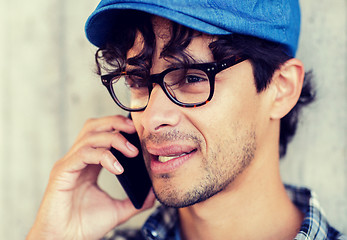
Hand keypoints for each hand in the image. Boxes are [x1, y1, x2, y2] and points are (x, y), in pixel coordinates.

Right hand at [27, 115, 155, 239]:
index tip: (139, 134)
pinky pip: (83, 154)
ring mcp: (69, 164)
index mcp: (89, 164)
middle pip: (94, 127)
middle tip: (134, 130)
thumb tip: (154, 193)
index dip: (120, 128)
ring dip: (114, 138)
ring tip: (132, 151)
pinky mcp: (62, 172)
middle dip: (115, 123)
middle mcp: (77, 160)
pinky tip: (118, 168)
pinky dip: (103, 156)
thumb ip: (136, 201)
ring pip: (90, 136)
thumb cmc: (85, 226)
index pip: (102, 134)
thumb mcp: (117, 210)